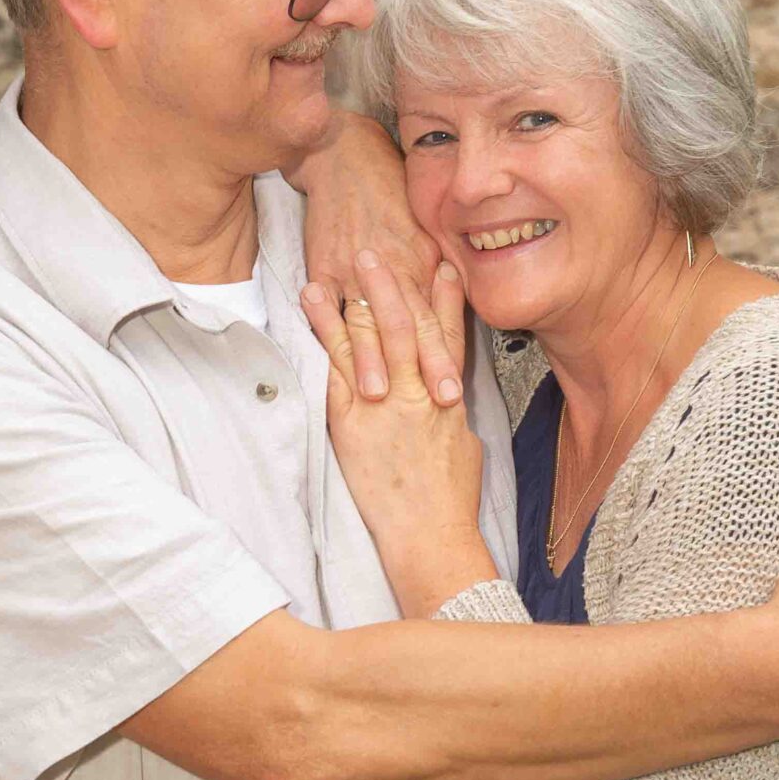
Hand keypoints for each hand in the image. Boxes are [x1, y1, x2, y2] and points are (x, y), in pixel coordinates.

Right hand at [289, 110, 454, 403]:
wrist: (348, 159)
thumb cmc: (389, 195)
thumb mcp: (423, 231)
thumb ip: (433, 273)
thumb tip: (448, 308)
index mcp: (421, 263)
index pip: (435, 319)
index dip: (443, 355)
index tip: (453, 390)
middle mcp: (394, 268)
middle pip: (410, 326)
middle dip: (421, 366)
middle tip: (432, 403)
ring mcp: (355, 269)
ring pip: (367, 320)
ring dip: (373, 359)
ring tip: (378, 393)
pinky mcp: (323, 265)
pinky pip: (326, 304)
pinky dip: (328, 330)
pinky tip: (330, 355)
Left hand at [301, 249, 497, 616]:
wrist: (430, 535)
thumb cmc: (449, 502)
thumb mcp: (463, 449)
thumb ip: (451, 418)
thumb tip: (446, 405)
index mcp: (447, 399)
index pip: (448, 336)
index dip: (446, 298)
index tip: (443, 265)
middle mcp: (417, 392)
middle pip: (408, 324)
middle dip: (396, 282)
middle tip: (384, 243)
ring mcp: (383, 404)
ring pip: (372, 336)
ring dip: (358, 294)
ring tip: (345, 259)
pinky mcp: (350, 422)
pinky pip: (336, 366)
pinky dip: (326, 331)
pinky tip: (315, 303)